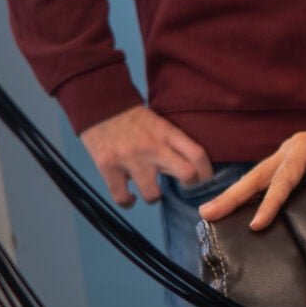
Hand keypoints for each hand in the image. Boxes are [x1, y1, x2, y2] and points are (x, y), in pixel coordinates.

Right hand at [79, 105, 214, 208]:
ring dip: (154, 197)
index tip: (206, 182)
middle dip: (189, 187)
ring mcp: (130, 159)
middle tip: (184, 189)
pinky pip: (122, 197)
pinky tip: (130, 196)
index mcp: (167, 133)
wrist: (98, 104)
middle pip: (186, 174)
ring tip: (151, 191)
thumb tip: (187, 166)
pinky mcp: (109, 167)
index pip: (198, 154)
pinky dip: (127, 202)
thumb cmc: (131, 117)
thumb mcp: (158, 123)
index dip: (207, 173)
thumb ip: (171, 142)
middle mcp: (152, 147)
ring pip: (153, 194)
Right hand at [200, 104, 305, 231]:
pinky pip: (267, 179)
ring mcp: (289, 156)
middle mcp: (292, 149)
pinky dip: (250, 193)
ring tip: (211, 212)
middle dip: (233, 195)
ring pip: (257, 177)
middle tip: (207, 213)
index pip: (284, 177)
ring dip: (235, 194)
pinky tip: (237, 207)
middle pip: (258, 175)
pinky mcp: (292, 164)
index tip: (257, 223)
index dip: (270, 201)